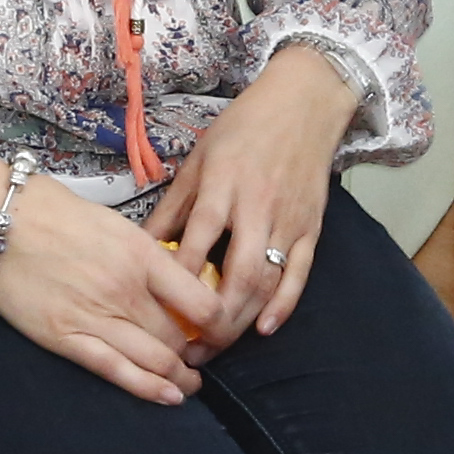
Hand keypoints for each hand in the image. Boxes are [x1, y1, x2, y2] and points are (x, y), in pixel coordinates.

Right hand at [0, 176, 224, 404]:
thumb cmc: (52, 213)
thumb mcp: (115, 224)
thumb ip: (147, 256)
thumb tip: (177, 283)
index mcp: (141, 255)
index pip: (201, 302)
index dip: (219, 323)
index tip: (220, 329)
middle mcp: (124, 289)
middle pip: (179, 336)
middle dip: (196, 353)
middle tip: (200, 358)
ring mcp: (94, 316)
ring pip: (154, 359)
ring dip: (179, 377)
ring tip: (189, 384)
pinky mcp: (65, 337)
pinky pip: (116, 370)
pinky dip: (147, 388)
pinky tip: (168, 396)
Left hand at [142, 47, 360, 349]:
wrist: (303, 104)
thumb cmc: (243, 129)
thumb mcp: (198, 160)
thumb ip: (173, 206)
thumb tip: (142, 245)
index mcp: (222, 186)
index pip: (197, 243)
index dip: (178, 282)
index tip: (158, 313)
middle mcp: (257, 207)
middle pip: (236, 275)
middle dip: (213, 318)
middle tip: (189, 349)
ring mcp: (288, 221)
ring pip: (267, 281)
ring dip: (242, 320)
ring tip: (216, 345)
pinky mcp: (312, 228)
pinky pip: (299, 275)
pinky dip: (283, 305)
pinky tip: (264, 329)